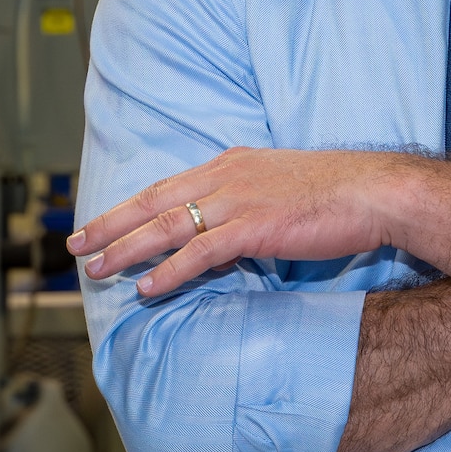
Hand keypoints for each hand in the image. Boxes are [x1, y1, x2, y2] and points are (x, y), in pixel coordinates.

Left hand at [68, 147, 409, 296]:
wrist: (375, 191)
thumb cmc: (336, 194)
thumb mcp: (278, 188)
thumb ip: (245, 204)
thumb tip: (223, 235)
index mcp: (229, 164)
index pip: (165, 187)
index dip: (127, 207)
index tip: (97, 222)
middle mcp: (225, 176)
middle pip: (152, 202)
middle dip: (109, 225)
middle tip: (75, 244)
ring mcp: (237, 200)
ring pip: (166, 226)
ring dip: (126, 249)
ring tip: (96, 269)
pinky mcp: (254, 227)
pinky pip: (199, 253)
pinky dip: (169, 270)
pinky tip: (147, 287)